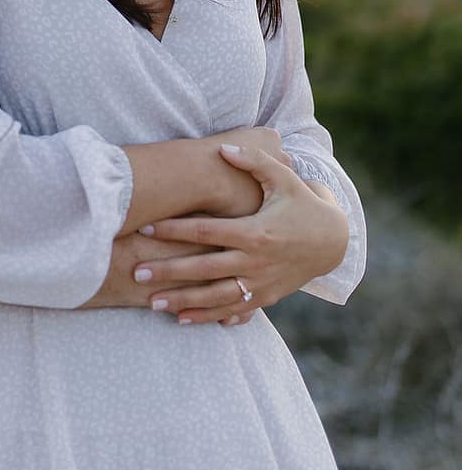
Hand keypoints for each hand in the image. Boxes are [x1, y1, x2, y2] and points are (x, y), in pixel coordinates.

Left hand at [136, 141, 349, 324]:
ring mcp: (260, 284)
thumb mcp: (284, 179)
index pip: (206, 231)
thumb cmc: (302, 203)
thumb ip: (254, 162)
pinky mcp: (265, 298)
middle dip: (168, 272)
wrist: (334, 242)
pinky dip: (207, 317)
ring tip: (150, 303)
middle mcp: (255, 262)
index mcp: (255, 232)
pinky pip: (232, 310)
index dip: (174, 229)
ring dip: (182, 301)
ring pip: (215, 297)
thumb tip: (222, 149)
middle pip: (204, 269)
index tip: (145, 228)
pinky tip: (182, 320)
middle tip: (135, 273)